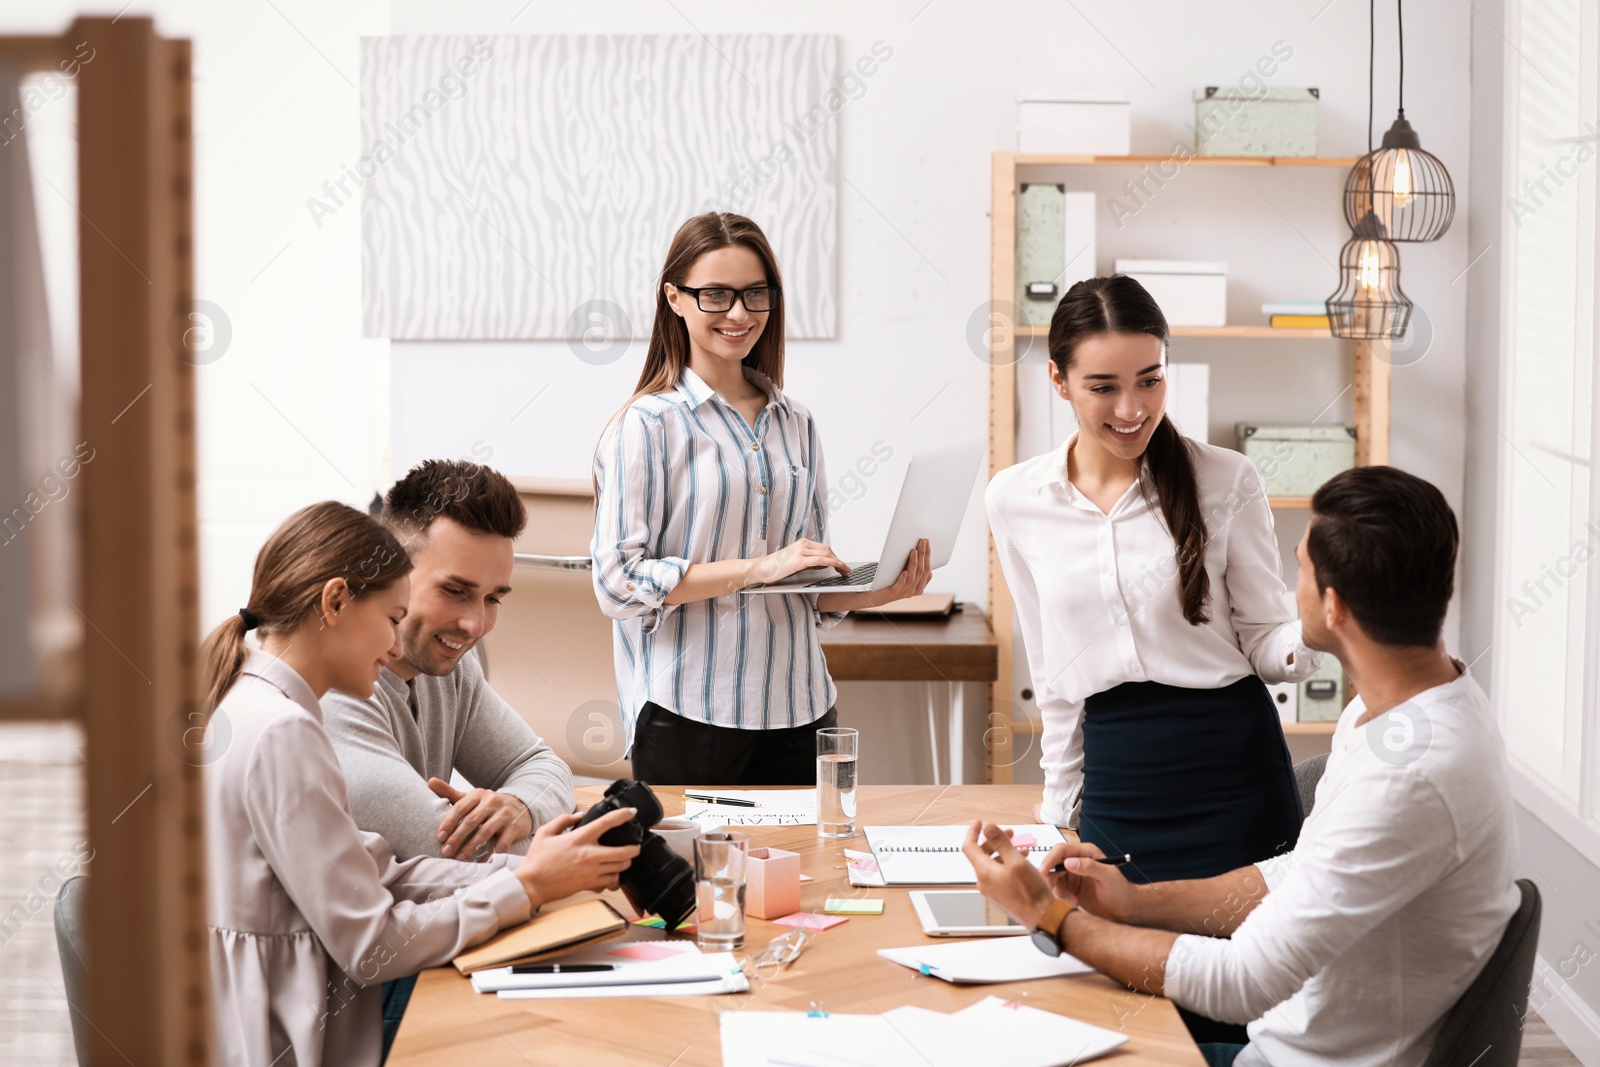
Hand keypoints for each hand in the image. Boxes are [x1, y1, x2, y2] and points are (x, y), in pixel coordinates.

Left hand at [429, 778, 532, 858]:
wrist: (521, 806)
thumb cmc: (488, 806)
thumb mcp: (471, 798)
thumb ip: (450, 792)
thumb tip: (430, 781)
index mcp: (478, 794)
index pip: (460, 807)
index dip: (449, 823)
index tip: (440, 838)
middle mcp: (492, 801)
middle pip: (471, 821)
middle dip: (457, 837)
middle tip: (446, 852)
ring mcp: (505, 814)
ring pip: (485, 832)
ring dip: (471, 847)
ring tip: (460, 859)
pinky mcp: (515, 826)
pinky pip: (502, 843)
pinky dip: (491, 854)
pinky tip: (481, 863)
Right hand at [514, 808, 640, 910]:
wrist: (532, 884)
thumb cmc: (537, 860)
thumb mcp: (546, 832)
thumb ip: (563, 819)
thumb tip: (580, 814)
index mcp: (579, 838)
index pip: (606, 823)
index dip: (623, 815)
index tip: (631, 813)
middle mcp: (589, 854)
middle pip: (624, 851)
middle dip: (634, 848)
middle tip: (635, 846)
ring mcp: (591, 871)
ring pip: (621, 867)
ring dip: (625, 863)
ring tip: (624, 860)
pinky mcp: (590, 884)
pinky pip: (611, 881)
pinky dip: (615, 878)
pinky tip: (611, 874)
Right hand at [749, 538, 849, 585]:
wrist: (762, 569)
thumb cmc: (777, 568)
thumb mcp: (795, 561)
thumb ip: (809, 561)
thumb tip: (823, 565)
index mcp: (802, 543)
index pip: (824, 548)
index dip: (835, 557)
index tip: (842, 565)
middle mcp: (803, 545)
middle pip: (827, 550)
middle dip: (838, 560)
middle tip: (846, 570)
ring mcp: (801, 551)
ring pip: (826, 554)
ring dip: (839, 562)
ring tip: (845, 571)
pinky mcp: (799, 560)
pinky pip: (821, 561)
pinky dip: (833, 563)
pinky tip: (838, 568)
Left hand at [856, 539, 931, 608]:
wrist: (876, 595)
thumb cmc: (892, 580)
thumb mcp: (905, 575)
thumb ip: (913, 568)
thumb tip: (920, 551)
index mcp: (919, 587)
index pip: (927, 570)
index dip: (928, 555)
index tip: (927, 542)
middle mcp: (913, 591)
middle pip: (921, 572)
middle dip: (923, 555)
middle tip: (922, 542)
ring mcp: (903, 592)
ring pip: (912, 578)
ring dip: (914, 563)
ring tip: (913, 551)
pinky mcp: (892, 592)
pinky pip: (899, 586)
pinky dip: (903, 578)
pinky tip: (904, 571)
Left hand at [960, 820, 1055, 930]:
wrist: (1043, 916)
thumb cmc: (1031, 894)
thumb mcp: (1016, 861)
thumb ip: (1000, 842)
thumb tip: (988, 828)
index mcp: (984, 873)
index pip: (969, 847)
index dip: (973, 832)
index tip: (979, 823)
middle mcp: (985, 882)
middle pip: (982, 854)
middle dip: (994, 841)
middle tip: (1008, 832)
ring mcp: (992, 890)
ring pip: (993, 864)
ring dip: (1004, 852)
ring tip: (1019, 846)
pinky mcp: (1001, 894)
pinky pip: (999, 874)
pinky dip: (1007, 863)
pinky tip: (1021, 861)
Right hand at [1038, 840, 1135, 921]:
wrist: (1123, 909)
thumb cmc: (1120, 891)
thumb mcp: (1108, 877)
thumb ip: (1089, 867)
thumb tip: (1068, 862)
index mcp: (1086, 852)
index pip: (1062, 850)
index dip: (1051, 859)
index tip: (1044, 871)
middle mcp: (1077, 860)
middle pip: (1053, 862)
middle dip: (1050, 876)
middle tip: (1051, 889)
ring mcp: (1072, 873)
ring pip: (1052, 876)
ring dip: (1057, 889)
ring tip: (1071, 900)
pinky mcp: (1069, 886)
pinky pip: (1057, 888)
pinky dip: (1061, 896)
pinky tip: (1074, 902)